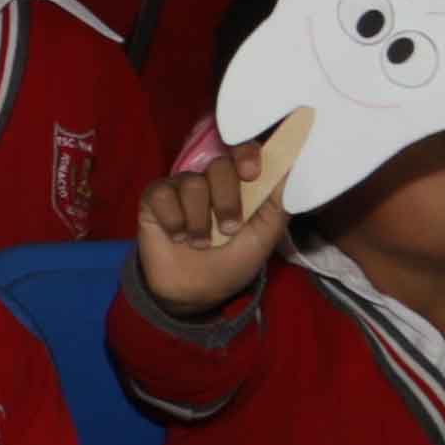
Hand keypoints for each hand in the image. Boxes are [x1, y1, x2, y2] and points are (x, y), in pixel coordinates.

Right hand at [133, 139, 293, 313]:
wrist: (195, 293)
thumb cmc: (232, 263)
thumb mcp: (262, 239)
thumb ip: (277, 206)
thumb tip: (290, 172)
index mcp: (239, 185)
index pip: (243, 151)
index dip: (246, 154)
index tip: (251, 174)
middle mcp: (210, 180)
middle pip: (219, 167)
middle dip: (227, 200)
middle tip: (228, 230)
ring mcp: (181, 188)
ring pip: (192, 184)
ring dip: (199, 220)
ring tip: (200, 243)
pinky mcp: (154, 198)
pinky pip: (162, 194)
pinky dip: (173, 219)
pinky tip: (176, 236)